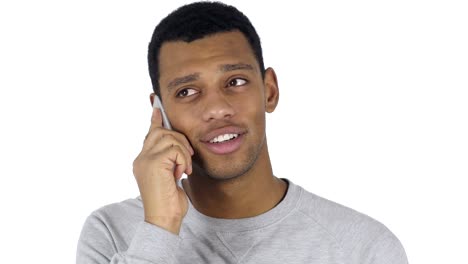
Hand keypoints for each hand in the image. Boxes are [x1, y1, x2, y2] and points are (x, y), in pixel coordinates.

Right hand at [132, 107, 193, 234]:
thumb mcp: (170, 176)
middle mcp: (141, 158)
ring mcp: (145, 160)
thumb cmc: (170, 201)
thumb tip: (176, 145)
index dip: (155, 120)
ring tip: (183, 169)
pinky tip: (181, 174)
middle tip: (187, 157)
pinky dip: (183, 160)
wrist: (164, 218)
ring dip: (183, 152)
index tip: (158, 107)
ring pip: (170, 137)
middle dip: (180, 140)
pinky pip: (175, 149)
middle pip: (162, 131)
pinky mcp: (154, 163)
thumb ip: (169, 160)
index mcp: (143, 160)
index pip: (150, 134)